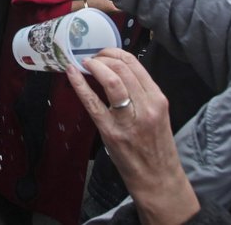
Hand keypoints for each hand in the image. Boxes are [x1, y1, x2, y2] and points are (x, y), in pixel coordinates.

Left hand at [66, 49, 199, 224]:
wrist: (158, 178)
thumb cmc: (156, 146)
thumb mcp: (158, 114)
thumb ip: (142, 93)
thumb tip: (118, 71)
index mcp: (157, 99)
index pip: (135, 64)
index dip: (115, 52)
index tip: (104, 52)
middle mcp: (145, 107)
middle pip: (121, 69)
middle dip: (102, 57)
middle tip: (91, 58)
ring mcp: (128, 120)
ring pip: (111, 82)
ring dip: (94, 67)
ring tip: (85, 64)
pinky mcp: (111, 132)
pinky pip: (92, 103)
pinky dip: (80, 85)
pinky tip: (72, 75)